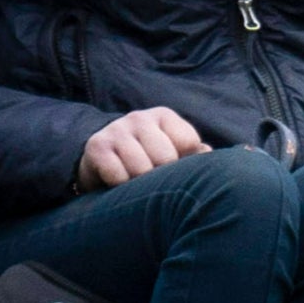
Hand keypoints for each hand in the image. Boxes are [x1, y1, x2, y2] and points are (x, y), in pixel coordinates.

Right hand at [82, 105, 210, 185]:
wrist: (101, 161)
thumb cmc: (147, 159)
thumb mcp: (173, 152)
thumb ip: (195, 154)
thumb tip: (206, 154)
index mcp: (163, 116)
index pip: (188, 141)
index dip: (185, 162)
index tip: (174, 167)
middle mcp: (139, 117)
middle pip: (165, 157)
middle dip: (161, 175)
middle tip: (153, 178)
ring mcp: (116, 130)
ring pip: (141, 169)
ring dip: (139, 184)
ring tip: (135, 182)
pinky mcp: (96, 146)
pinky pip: (118, 175)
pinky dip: (120, 186)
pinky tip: (118, 183)